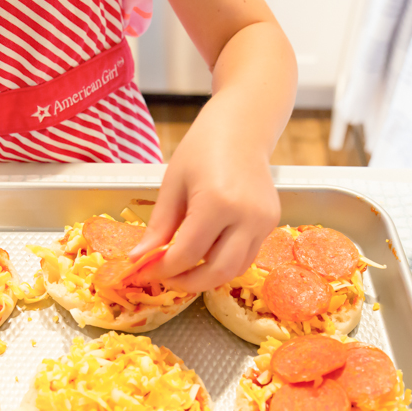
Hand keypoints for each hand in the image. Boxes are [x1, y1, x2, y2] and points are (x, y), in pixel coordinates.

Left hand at [129, 114, 279, 292]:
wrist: (242, 127)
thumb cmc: (202, 149)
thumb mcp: (172, 184)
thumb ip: (159, 226)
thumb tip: (139, 259)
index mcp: (216, 202)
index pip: (187, 254)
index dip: (163, 269)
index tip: (145, 271)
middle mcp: (246, 216)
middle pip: (217, 272)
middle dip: (188, 283)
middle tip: (167, 279)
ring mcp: (264, 221)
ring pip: (236, 270)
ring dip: (208, 277)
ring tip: (185, 269)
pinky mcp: (272, 222)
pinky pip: (247, 255)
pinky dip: (225, 262)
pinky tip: (206, 254)